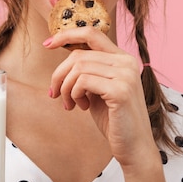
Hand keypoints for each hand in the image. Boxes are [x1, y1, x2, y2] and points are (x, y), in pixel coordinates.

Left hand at [45, 27, 157, 166]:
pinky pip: (83, 81)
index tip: (47, 44)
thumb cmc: (114, 119)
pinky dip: (74, 94)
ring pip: (78, 67)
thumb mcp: (98, 89)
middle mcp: (127, 62)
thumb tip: (64, 60)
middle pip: (78, 54)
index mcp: (123, 58)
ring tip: (71, 103)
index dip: (67, 35)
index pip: (92, 34)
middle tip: (55, 93)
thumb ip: (87, 72)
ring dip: (66, 87)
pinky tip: (81, 106)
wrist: (134, 147)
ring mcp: (125, 75)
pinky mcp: (120, 90)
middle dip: (59, 74)